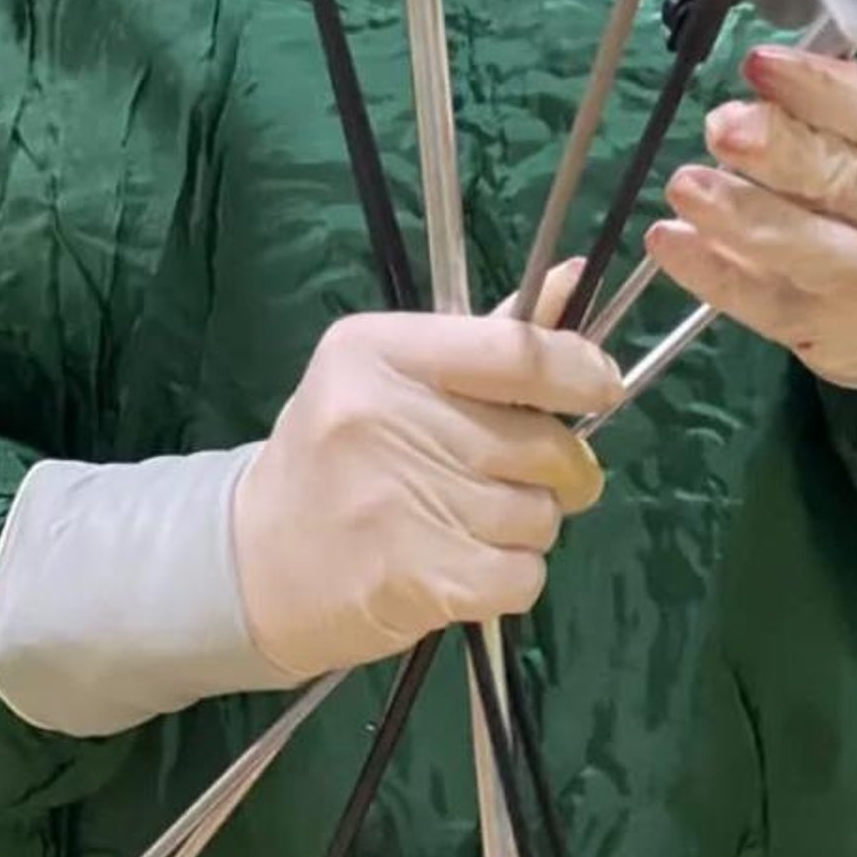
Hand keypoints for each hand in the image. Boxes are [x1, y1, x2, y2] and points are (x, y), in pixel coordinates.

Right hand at [230, 263, 622, 678]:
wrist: (254, 558)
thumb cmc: (340, 453)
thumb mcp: (394, 375)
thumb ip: (489, 338)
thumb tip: (575, 277)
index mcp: (380, 350)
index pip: (514, 352)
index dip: (578, 369)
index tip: (601, 385)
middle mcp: (386, 417)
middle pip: (540, 444)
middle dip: (560, 466)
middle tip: (529, 475)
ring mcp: (397, 502)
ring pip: (538, 515)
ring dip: (529, 524)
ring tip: (475, 520)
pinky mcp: (414, 579)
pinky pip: (522, 576)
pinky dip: (513, 576)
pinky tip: (470, 564)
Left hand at [646, 44, 856, 390]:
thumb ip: (848, 107)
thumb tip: (764, 78)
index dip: (822, 91)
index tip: (760, 64)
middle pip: (855, 184)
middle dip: (782, 153)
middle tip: (722, 126)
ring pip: (815, 253)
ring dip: (743, 216)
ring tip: (686, 185)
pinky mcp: (830, 335)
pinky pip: (765, 304)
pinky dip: (713, 273)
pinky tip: (670, 239)